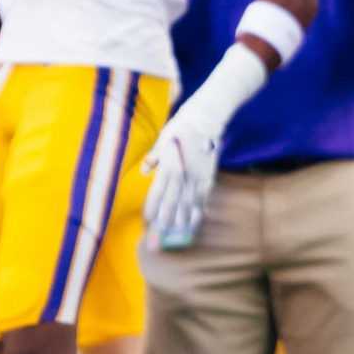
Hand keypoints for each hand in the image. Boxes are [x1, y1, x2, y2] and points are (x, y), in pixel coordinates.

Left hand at [143, 102, 224, 247]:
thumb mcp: (162, 138)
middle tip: (161, 234)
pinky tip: (197, 218)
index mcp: (169, 165)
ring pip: (190, 202)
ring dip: (184, 218)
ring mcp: (198, 175)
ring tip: (179, 233)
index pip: (158, 191)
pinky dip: (200, 208)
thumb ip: (154, 157)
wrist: (206, 118)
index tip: (148, 220)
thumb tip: (143, 171)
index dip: (152, 207)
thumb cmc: (181, 126)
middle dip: (167, 219)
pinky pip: (205, 195)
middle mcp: (183, 174)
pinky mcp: (209, 174)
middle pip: (174, 201)